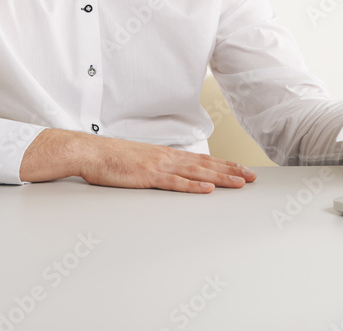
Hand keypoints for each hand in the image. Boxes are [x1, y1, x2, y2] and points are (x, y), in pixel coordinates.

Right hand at [20, 128, 256, 192]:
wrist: (90, 152)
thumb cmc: (111, 158)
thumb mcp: (139, 159)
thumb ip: (156, 165)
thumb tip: (170, 172)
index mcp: (166, 154)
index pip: (202, 159)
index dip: (224, 164)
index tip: (241, 169)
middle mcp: (167, 158)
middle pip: (206, 165)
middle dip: (231, 171)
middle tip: (252, 177)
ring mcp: (159, 166)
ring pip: (197, 173)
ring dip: (221, 178)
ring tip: (240, 182)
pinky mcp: (148, 177)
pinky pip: (175, 183)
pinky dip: (193, 186)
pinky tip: (208, 189)